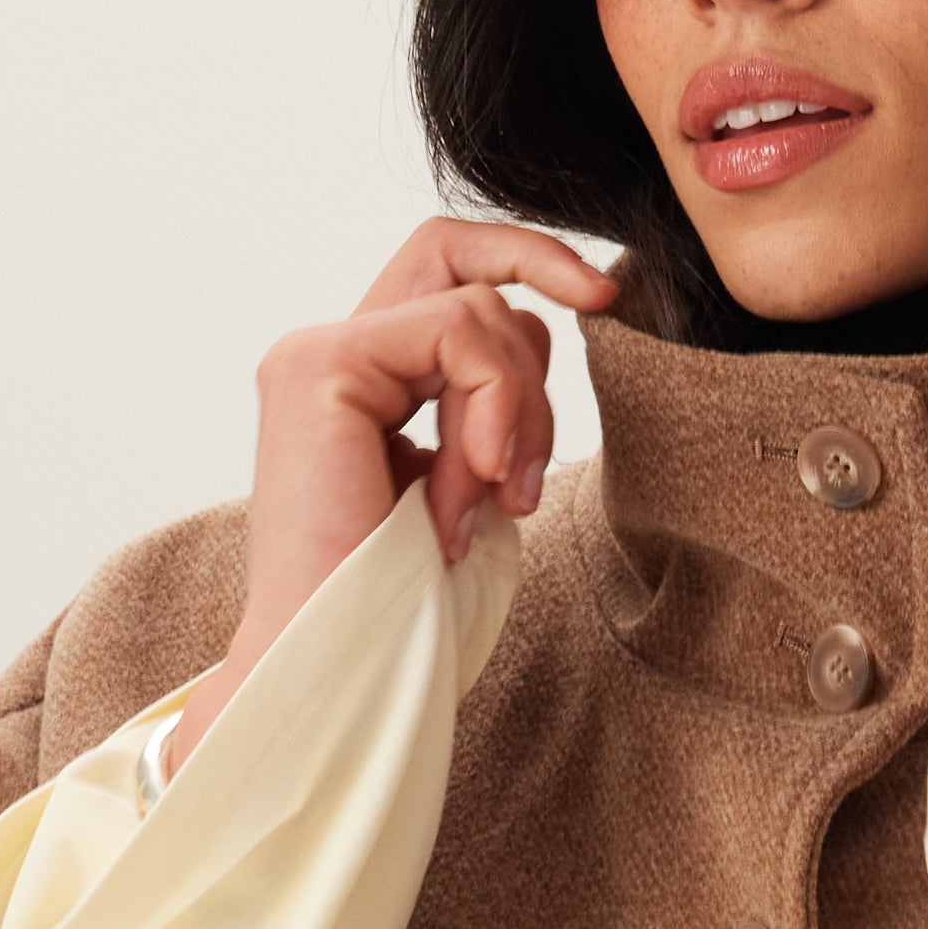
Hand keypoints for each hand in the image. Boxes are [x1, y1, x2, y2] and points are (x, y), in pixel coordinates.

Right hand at [167, 221, 617, 775]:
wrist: (345, 668)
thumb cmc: (405, 608)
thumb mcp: (476, 489)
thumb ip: (498, 408)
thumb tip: (560, 323)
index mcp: (365, 382)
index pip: (451, 274)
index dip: (531, 261)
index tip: (607, 296)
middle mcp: (333, 355)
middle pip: (470, 267)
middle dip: (540, 355)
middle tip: (530, 478)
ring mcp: (320, 354)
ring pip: (481, 310)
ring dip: (517, 418)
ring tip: (487, 507)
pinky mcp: (322, 366)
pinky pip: (458, 335)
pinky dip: (494, 416)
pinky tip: (470, 492)